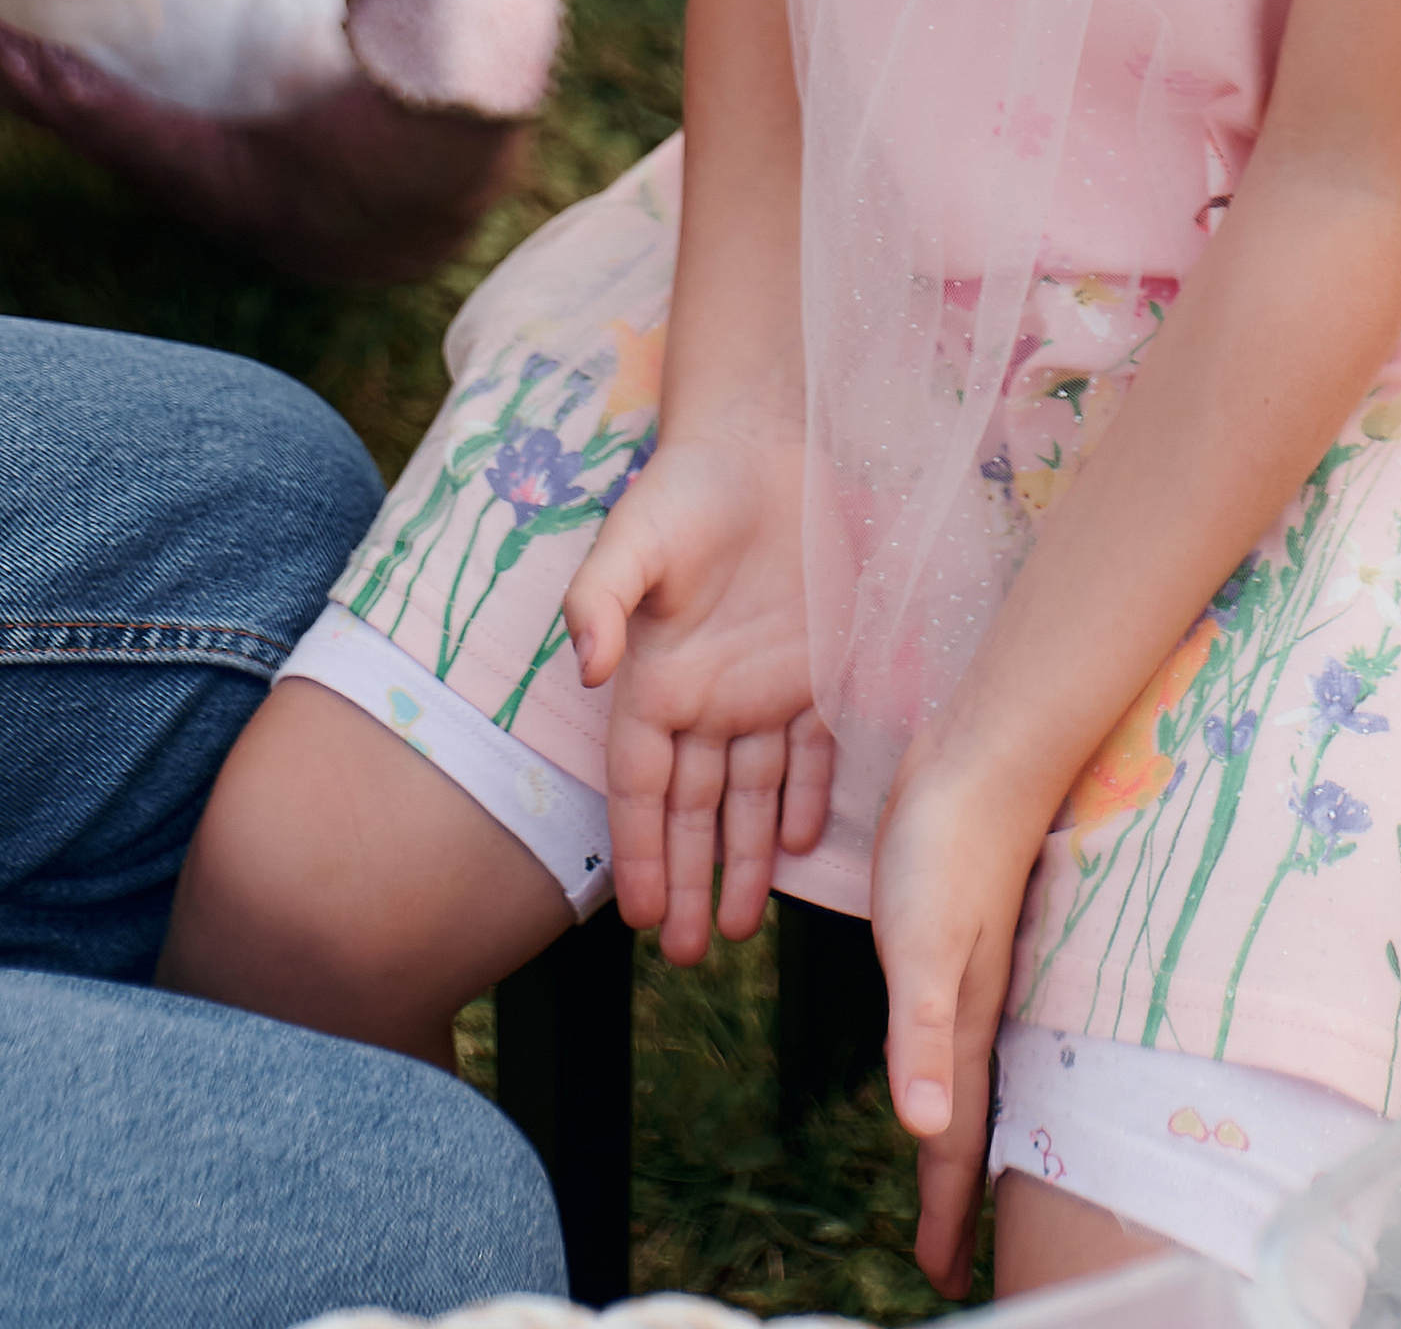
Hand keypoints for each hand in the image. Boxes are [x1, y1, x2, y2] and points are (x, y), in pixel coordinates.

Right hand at [560, 428, 833, 959]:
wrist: (761, 446)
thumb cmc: (683, 492)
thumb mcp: (632, 542)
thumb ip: (600, 602)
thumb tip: (588, 671)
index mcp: (653, 680)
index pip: (639, 787)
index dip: (638, 851)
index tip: (638, 916)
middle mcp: (703, 699)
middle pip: (689, 809)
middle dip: (685, 880)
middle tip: (686, 954)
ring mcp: (759, 690)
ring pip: (748, 798)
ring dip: (742, 860)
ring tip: (737, 929)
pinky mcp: (813, 672)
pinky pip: (808, 753)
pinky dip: (803, 800)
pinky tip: (798, 847)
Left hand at [872, 730, 1061, 1296]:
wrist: (980, 750)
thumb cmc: (950, 843)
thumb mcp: (923, 944)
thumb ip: (924, 1036)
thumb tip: (928, 1133)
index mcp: (963, 1023)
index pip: (955, 1138)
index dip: (944, 1210)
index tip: (936, 1276)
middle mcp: (969, 1004)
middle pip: (965, 1116)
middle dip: (956, 1187)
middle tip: (942, 1248)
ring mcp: (965, 964)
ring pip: (962, 1068)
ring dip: (952, 1123)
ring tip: (944, 1165)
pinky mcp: (951, 925)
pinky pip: (946, 1015)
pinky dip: (938, 1050)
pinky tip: (934, 1043)